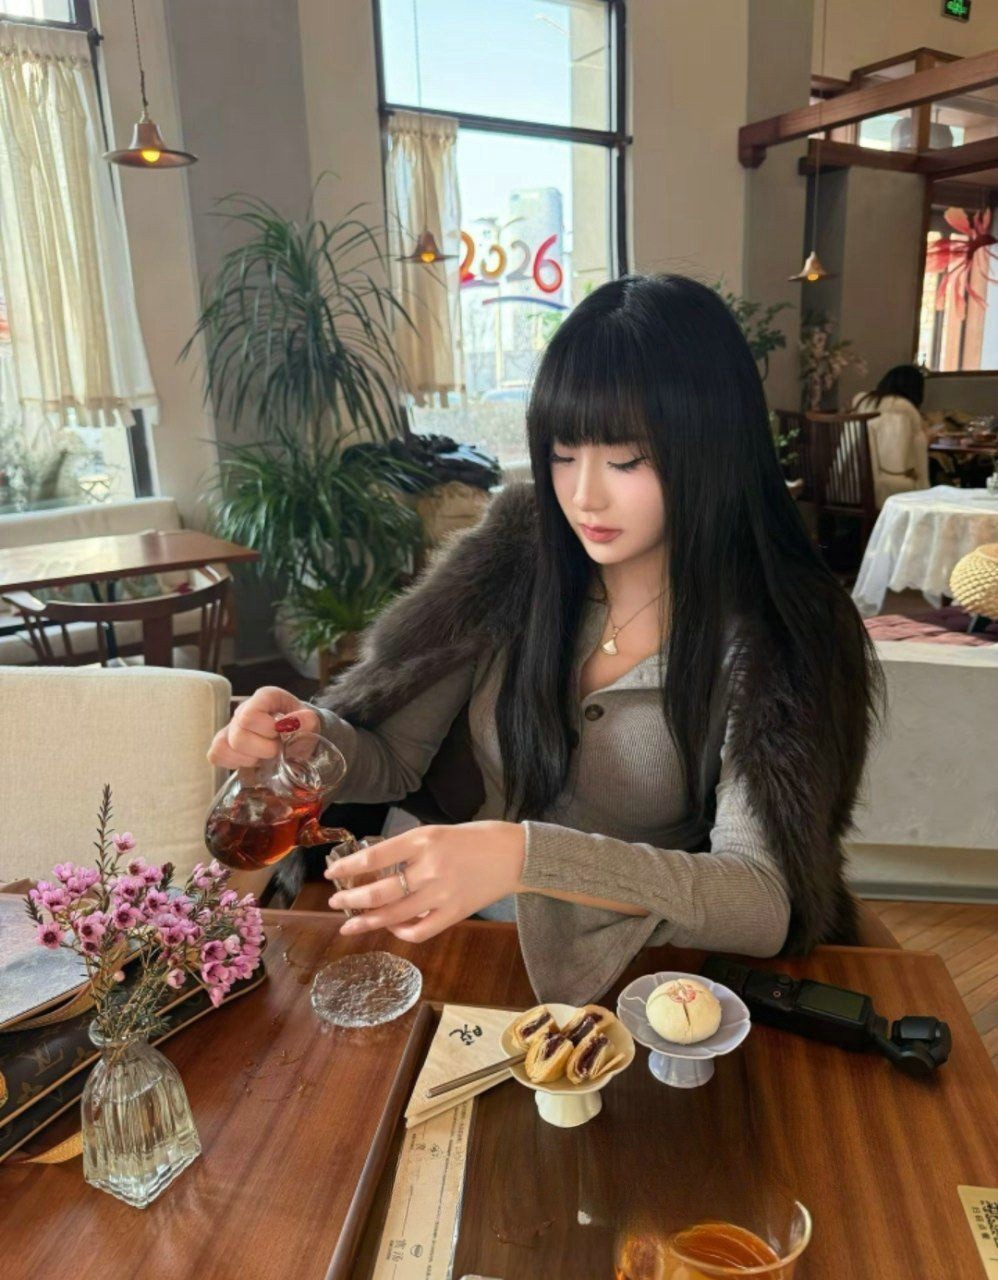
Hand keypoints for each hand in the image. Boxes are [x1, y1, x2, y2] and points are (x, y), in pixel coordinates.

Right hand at [207, 686, 318, 768]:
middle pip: (238, 736)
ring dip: (248, 759)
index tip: (281, 735)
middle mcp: (244, 709)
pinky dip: (234, 763)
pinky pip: (216, 755)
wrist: (302, 736)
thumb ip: (306, 722)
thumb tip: (291, 723)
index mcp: (265, 698)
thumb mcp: (312, 723)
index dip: (265, 731)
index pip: (249, 716)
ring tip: (264, 756)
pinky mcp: (224, 743)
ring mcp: (231, 726)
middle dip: (262, 749)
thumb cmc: (304, 728)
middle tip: (277, 750)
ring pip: (223, 746)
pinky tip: (251, 761)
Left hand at [324, 821, 525, 942]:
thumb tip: (374, 867)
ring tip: (350, 924)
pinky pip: (419, 930)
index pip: (374, 857)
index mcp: (423, 840)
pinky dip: (400, 931)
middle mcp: (430, 867)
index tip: (331, 875)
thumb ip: (408, 849)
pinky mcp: (455, 914)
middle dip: (351, 900)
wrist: (515, 854)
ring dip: (367, 921)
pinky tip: (392, 926)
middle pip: (379, 891)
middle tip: (335, 903)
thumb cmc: (475, 838)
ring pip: (394, 915)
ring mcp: (443, 894)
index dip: (348, 868)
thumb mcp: (436, 832)